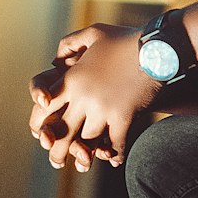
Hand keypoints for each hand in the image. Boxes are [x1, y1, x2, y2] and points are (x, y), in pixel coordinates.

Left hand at [28, 23, 158, 170]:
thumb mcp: (94, 33)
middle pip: (62, 131)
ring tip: (84, 164)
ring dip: (86, 154)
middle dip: (58, 150)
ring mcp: (103, 108)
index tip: (43, 135)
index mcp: (72, 79)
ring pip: (88, 140)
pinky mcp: (123, 116)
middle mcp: (83, 97)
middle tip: (57, 162)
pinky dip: (115, 154)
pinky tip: (114, 160)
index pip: (45, 108)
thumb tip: (54, 61)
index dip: (40, 125)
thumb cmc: (126, 39)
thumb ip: (69, 44)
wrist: (157, 48)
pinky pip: (115, 142)